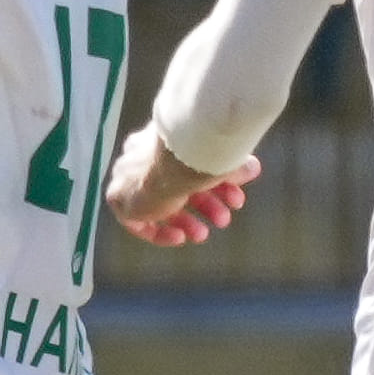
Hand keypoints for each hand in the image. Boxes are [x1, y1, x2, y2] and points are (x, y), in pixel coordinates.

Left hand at [109, 124, 259, 246]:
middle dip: (205, 204)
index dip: (214, 182)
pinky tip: (180, 238)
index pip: (188, 164)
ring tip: (205, 234)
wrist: (175, 161)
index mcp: (164, 137)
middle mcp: (140, 155)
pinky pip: (138, 222)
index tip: (234, 193)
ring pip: (160, 204)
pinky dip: (159, 232)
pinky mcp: (120, 199)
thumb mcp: (223, 159)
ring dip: (187, 221)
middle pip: (177, 186)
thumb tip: (253, 168)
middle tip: (225, 218)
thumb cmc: (201, 153)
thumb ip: (234, 165)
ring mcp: (127, 177)